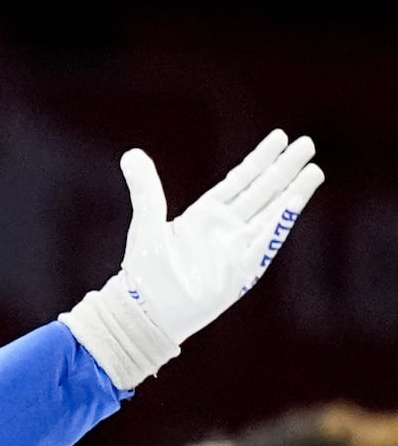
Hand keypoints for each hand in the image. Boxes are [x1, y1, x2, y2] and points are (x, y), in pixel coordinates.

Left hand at [118, 129, 322, 343]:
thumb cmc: (144, 271)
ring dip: (292, 192)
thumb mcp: (146, 222)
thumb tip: (131, 154)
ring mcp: (236, 249)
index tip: (281, 136)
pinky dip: (280, 223)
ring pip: (270, 213)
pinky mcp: (240, 271)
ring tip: (314, 169)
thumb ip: (146, 189)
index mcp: (204, 215)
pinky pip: (265, 243)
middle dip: (284, 168)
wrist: (145, 310)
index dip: (260, 159)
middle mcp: (225, 229)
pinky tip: (296, 201)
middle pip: (262, 191)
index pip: (240, 180)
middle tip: (308, 143)